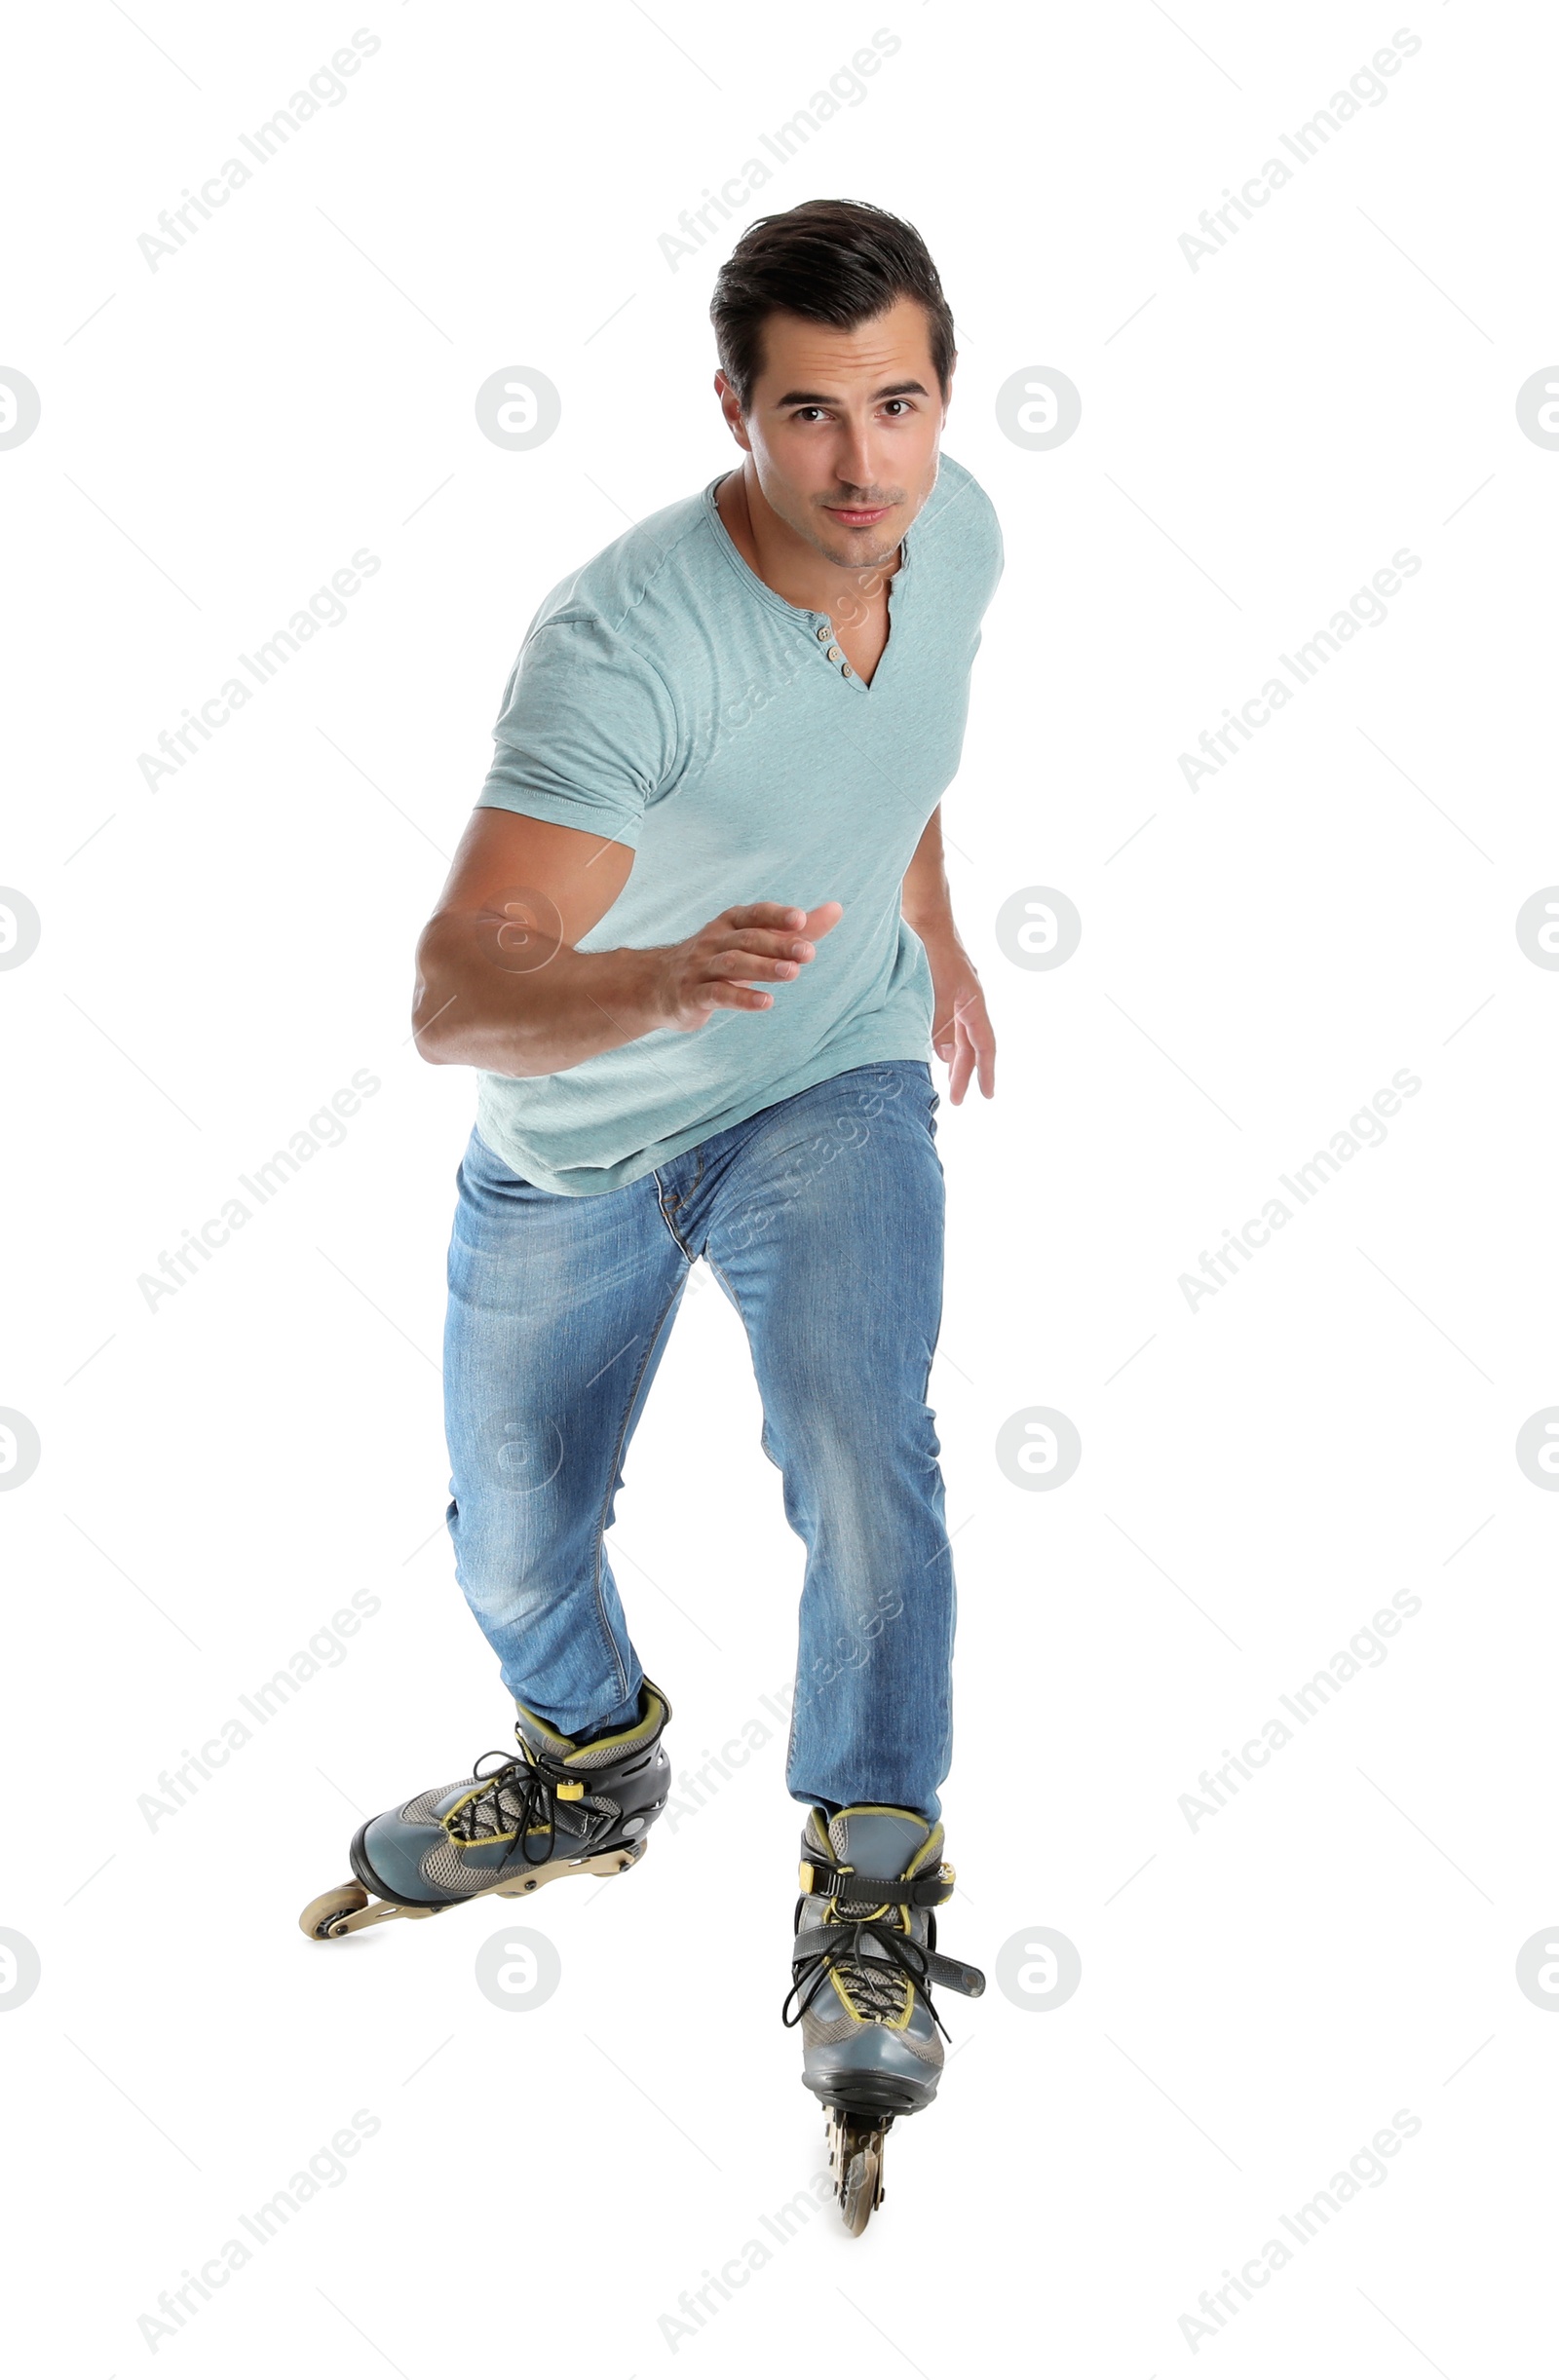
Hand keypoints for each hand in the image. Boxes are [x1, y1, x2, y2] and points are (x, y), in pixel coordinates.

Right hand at [652, 900, 842, 1033]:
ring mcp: (700, 968)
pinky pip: (717, 994)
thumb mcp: (753, 941)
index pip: (754, 914)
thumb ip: (795, 930)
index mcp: (729, 924)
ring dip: (764, 968)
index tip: (801, 918)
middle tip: (809, 952)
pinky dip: (742, 997)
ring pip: (733, 964)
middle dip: (778, 944)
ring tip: (794, 973)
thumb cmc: (716, 960)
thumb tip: (837, 909)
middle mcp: (713, 941)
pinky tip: (766, 1002)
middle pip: (748, 939)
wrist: (658, 986)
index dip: (776, 915)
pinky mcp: (692, 996)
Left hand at [924, 933, 994, 1102]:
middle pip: (970, 1044)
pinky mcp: (939, 985)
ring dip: (953, 1057)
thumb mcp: (936, 992)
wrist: (923, 913)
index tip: (986, 1096)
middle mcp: (968, 999)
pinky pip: (946, 1020)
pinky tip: (931, 1046)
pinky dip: (941, 1038)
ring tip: (946, 1079)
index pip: (984, 1045)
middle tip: (957, 1099)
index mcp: (973, 1002)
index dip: (985, 1072)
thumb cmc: (932, 950)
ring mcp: (955, 992)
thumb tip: (948, 1057)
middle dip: (965, 1072)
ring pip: (957, 1033)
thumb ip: (940, 1025)